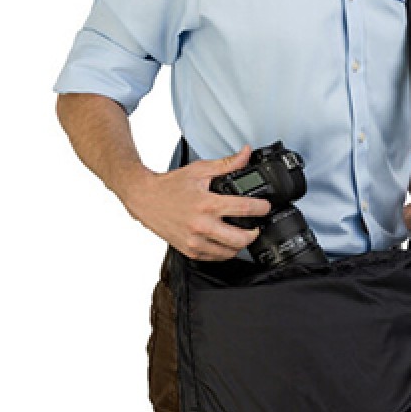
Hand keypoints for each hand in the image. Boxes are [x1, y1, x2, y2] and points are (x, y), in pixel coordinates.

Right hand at [121, 145, 271, 260]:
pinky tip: (224, 242)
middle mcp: (202, 225)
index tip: (266, 207)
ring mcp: (195, 241)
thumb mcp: (200, 170)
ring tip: (242, 234)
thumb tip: (246, 154)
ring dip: (240, 244)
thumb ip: (227, 164)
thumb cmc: (170, 185)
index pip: (245, 209)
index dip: (262, 208)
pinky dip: (224, 252)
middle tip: (256, 226)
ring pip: (229, 252)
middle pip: (241, 239)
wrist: (145, 199)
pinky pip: (215, 258)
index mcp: (207, 204)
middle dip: (254, 233)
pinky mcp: (189, 250)